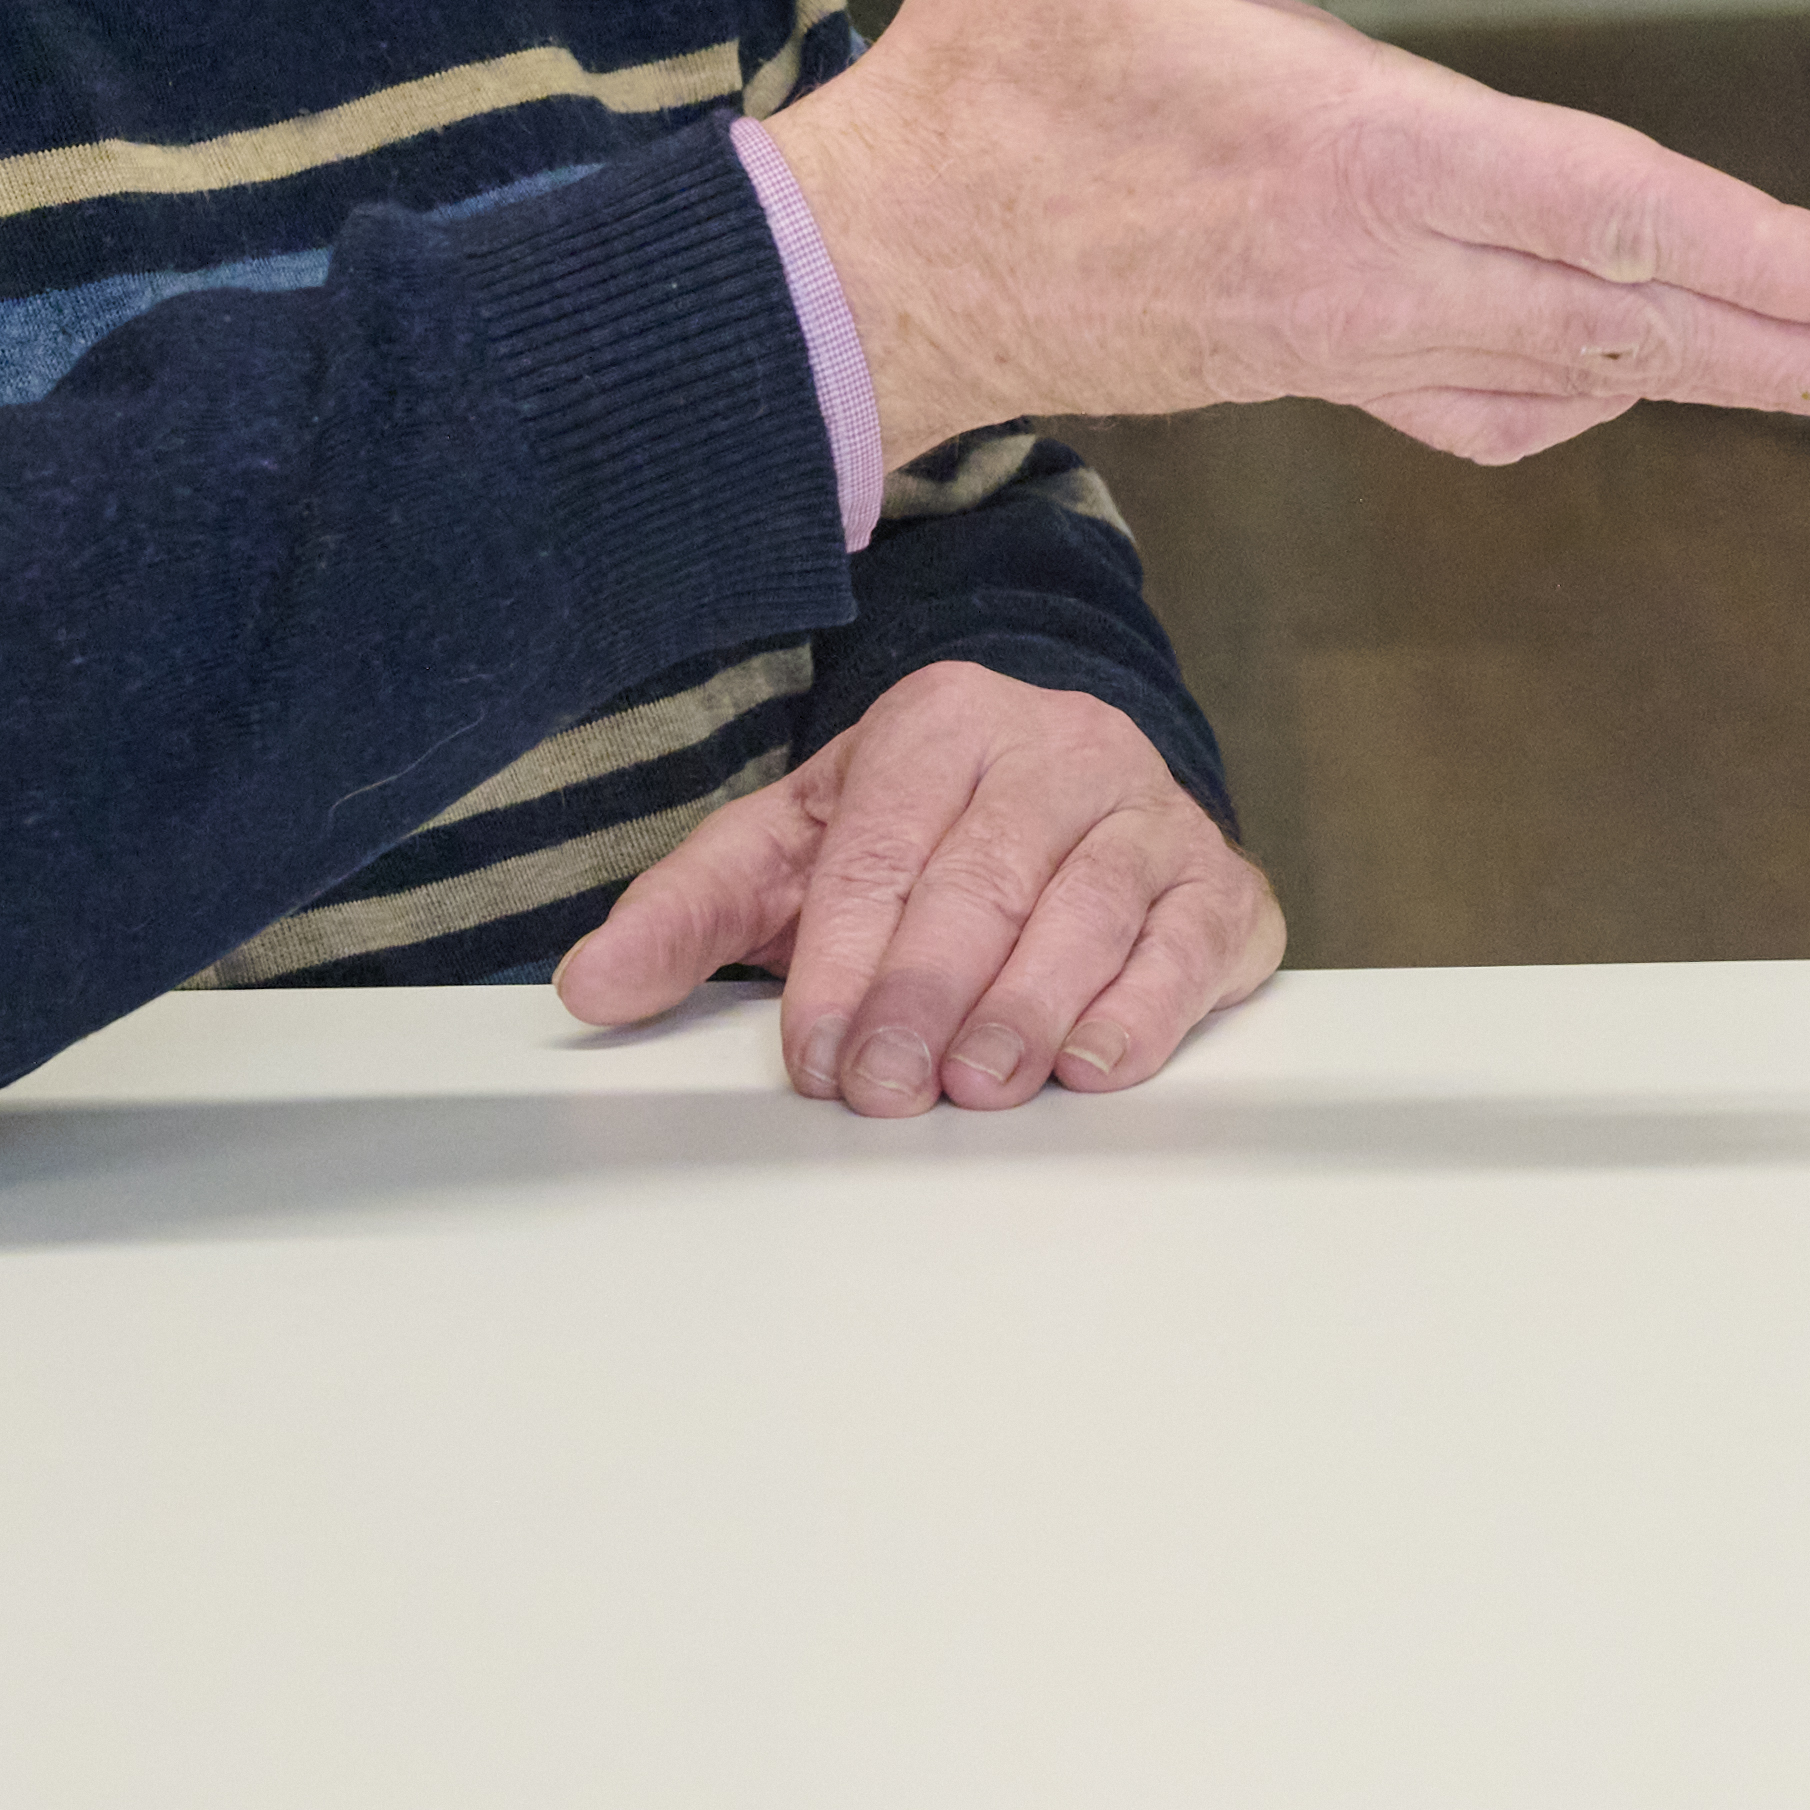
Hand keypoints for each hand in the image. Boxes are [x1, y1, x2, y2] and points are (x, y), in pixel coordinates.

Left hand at [549, 660, 1282, 1108]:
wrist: (1072, 784)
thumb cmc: (920, 833)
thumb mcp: (794, 847)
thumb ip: (689, 912)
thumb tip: (590, 989)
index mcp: (942, 722)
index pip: (884, 842)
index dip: (844, 955)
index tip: (814, 1055)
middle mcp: (1057, 747)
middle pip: (985, 876)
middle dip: (928, 992)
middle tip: (886, 1087)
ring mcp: (1149, 813)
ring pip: (1091, 907)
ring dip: (1030, 1008)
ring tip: (979, 1085)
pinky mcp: (1219, 885)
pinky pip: (1189, 943)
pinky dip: (1143, 1009)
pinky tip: (1090, 1064)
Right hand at [760, 0, 1809, 465]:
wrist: (887, 264)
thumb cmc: (999, 74)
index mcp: (1347, 152)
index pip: (1592, 205)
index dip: (1745, 250)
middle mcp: (1375, 271)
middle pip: (1631, 316)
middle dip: (1802, 350)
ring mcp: (1355, 340)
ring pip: (1587, 367)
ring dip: (1738, 376)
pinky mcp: (1325, 371)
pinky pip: (1491, 406)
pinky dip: (1589, 394)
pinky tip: (1645, 373)